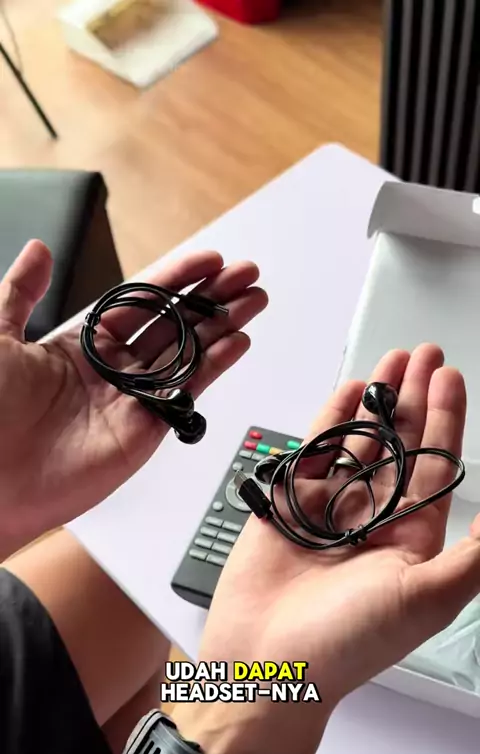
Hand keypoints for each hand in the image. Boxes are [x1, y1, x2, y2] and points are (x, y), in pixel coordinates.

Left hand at [0, 240, 266, 553]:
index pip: (139, 300)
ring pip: (189, 352)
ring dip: (224, 325)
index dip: (175, 278)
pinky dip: (215, 364)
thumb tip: (39, 249)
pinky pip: (187, 390)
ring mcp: (132, 399)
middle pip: (173, 323)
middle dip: (210, 296)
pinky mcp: (146, 429)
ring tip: (255, 299)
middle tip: (245, 273)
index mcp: (80, 343)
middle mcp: (112, 369)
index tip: (207, 260)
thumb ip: (20, 291)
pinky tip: (238, 341)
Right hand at [175, 344, 479, 753]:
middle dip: (414, 398)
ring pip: (360, 441)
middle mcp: (373, 519)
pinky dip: (330, 420)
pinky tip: (346, 393)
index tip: (450, 378)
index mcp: (410, 540)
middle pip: (401, 444)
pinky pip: (314, 451)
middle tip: (424, 355)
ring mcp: (330, 508)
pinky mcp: (289, 504)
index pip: (435, 466)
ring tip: (391, 360)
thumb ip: (474, 555)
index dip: (446, 420)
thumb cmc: (349, 640)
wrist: (268, 662)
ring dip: (376, 400)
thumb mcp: (428, 597)